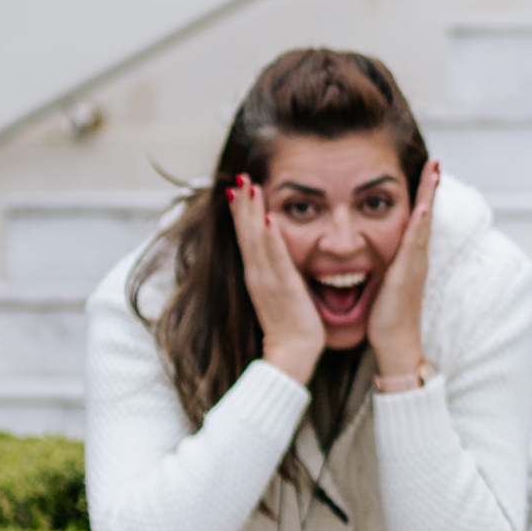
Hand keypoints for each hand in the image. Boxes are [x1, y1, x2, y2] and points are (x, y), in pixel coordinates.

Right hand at [231, 183, 327, 384]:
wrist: (292, 354)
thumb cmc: (291, 324)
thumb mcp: (281, 290)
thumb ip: (278, 272)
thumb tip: (279, 255)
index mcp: (257, 273)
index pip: (247, 236)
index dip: (242, 211)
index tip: (239, 187)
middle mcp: (257, 273)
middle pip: (246, 232)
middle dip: (243, 203)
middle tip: (240, 176)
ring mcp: (267, 280)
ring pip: (257, 239)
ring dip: (252, 212)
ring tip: (249, 185)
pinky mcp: (282, 287)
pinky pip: (276, 258)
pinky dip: (271, 238)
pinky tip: (270, 219)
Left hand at [364, 169, 436, 393]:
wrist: (396, 344)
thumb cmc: (387, 318)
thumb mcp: (385, 285)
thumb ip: (382, 268)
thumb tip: (369, 258)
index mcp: (409, 258)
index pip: (417, 219)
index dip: (422, 196)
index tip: (424, 172)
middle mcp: (416, 256)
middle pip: (426, 214)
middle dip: (430, 187)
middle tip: (435, 162)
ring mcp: (415, 263)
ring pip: (424, 221)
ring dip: (429, 196)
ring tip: (434, 171)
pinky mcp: (408, 273)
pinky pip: (416, 242)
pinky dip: (421, 223)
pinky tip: (423, 206)